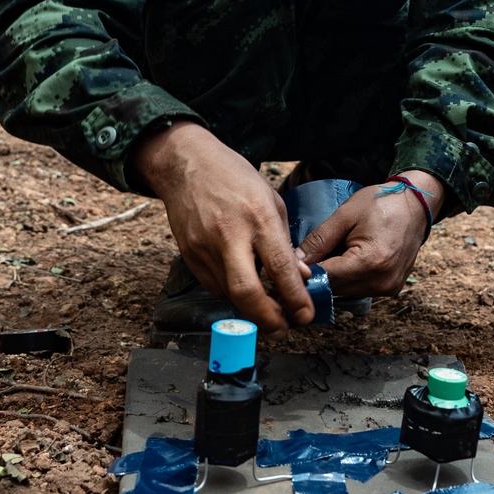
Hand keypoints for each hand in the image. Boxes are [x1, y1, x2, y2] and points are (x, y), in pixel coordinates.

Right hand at [132, 121, 312, 336]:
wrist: (187, 164)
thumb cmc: (235, 177)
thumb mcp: (271, 199)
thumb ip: (285, 241)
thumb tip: (299, 277)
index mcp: (257, 217)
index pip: (279, 268)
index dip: (294, 298)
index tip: (306, 315)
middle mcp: (229, 235)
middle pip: (247, 292)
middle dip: (267, 319)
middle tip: (283, 329)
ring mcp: (205, 247)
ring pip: (229, 295)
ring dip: (251, 310)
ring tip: (269, 312)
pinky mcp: (189, 255)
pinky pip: (214, 287)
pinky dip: (232, 295)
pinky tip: (246, 292)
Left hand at [297, 170, 445, 296]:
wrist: (416, 204)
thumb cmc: (382, 203)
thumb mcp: (345, 215)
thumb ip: (318, 241)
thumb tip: (294, 262)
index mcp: (370, 262)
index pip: (326, 279)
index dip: (305, 273)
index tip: (289, 265)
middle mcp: (381, 281)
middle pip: (334, 289)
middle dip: (318, 276)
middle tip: (307, 257)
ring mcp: (388, 288)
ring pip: (345, 292)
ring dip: (333, 278)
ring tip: (332, 253)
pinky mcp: (391, 289)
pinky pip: (359, 289)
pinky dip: (348, 279)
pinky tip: (348, 259)